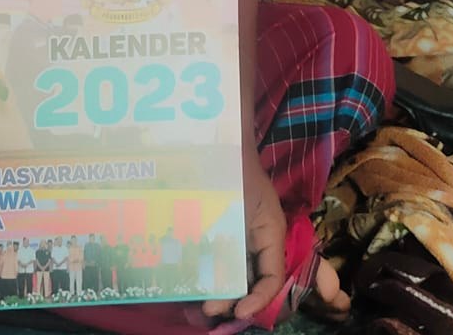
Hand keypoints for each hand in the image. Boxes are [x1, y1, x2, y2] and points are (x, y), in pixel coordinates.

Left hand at [203, 148, 285, 323]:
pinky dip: (197, 276)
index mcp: (268, 237)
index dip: (259, 300)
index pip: (272, 279)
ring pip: (223, 277)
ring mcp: (228, 238)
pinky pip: (205, 261)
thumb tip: (239, 285)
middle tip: (204, 311)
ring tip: (190, 307)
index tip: (239, 312)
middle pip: (245, 284)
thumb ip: (250, 247)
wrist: (216, 142)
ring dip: (210, 294)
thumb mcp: (253, 210)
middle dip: (228, 303)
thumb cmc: (238, 171)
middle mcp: (250, 242)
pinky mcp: (206, 233)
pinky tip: (181, 284)